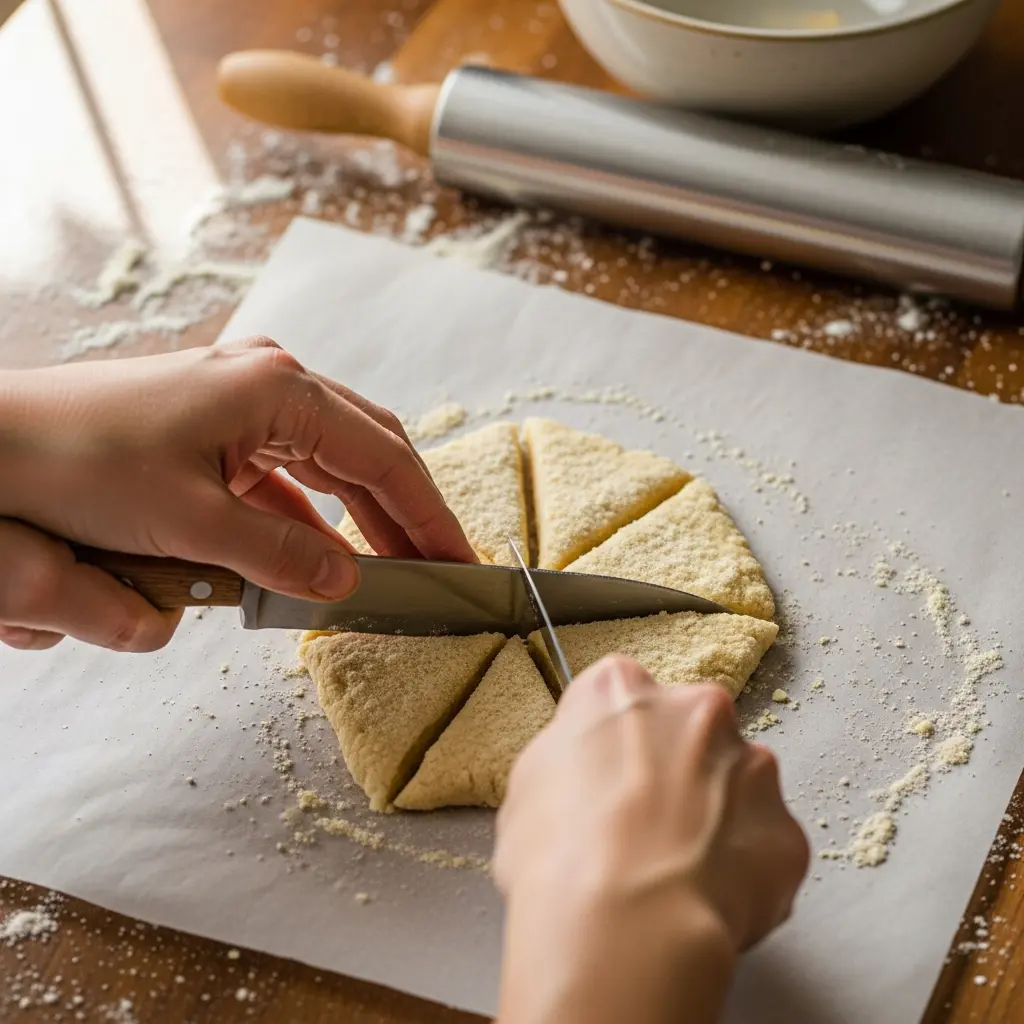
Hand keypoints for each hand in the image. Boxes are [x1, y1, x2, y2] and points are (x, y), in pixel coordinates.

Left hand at [0, 336, 475, 651]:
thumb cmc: (75, 461)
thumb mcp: (190, 521)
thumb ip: (281, 555)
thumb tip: (348, 583)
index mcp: (277, 388)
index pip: (383, 456)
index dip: (428, 514)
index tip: (456, 561)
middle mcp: (267, 384)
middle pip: (365, 453)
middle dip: (404, 514)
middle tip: (436, 568)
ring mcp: (239, 403)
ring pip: (328, 465)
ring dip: (358, 518)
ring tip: (390, 569)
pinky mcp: (213, 430)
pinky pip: (283, 477)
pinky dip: (307, 519)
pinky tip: (318, 558)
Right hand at [494, 656, 808, 1023]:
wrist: (621, 930)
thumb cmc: (560, 859)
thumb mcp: (525, 789)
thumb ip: (569, 760)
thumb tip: (584, 780)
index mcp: (621, 689)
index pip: (620, 697)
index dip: (613, 746)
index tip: (608, 780)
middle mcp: (697, 711)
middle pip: (691, 732)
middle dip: (676, 774)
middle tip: (645, 831)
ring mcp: (752, 770)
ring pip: (738, 787)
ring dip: (716, 821)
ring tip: (675, 878)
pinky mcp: (787, 833)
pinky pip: (766, 850)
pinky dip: (745, 876)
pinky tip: (707, 907)